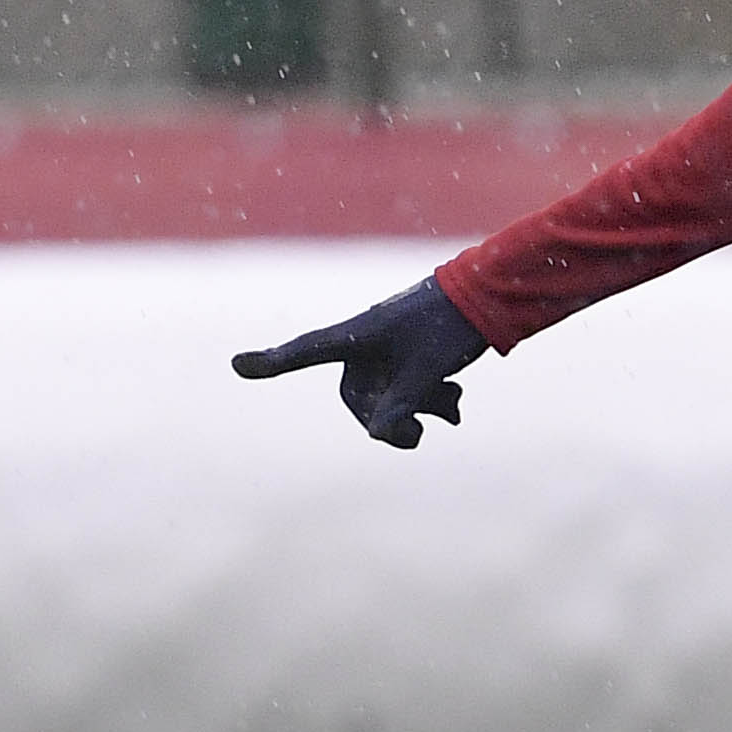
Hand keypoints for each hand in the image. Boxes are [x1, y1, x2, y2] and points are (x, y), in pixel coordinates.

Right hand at [232, 277, 491, 447]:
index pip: (308, 352)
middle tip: (420, 435)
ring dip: (420, 409)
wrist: (493, 294)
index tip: (238, 364)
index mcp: (360, 335)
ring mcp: (390, 352)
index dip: (275, 362)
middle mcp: (368, 344)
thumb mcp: (427, 370)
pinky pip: (409, 391)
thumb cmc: (454, 325)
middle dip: (390, 419)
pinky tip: (456, 403)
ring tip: (453, 405)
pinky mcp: (412, 357)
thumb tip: (377, 436)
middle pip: (361, 398)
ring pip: (391, 397)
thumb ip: (401, 404)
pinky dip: (431, 400)